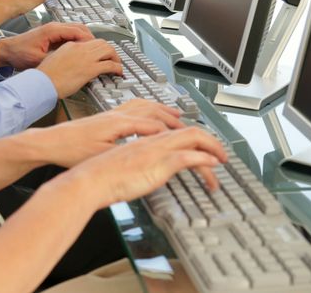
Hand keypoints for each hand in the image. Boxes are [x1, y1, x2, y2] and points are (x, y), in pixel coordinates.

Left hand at [0, 22, 93, 68]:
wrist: (7, 50)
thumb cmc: (19, 53)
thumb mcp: (38, 60)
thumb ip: (55, 60)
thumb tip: (69, 65)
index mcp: (52, 31)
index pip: (78, 32)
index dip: (90, 41)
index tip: (98, 49)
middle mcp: (54, 27)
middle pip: (80, 28)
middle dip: (91, 39)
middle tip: (100, 51)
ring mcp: (54, 29)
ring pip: (76, 30)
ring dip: (86, 39)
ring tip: (93, 51)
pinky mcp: (52, 34)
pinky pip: (70, 34)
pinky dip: (78, 41)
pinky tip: (81, 51)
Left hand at [30, 100, 184, 166]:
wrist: (48, 143)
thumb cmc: (70, 151)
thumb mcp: (103, 157)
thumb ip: (128, 154)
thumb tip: (150, 154)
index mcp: (120, 123)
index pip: (155, 126)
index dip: (174, 134)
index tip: (186, 142)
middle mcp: (117, 114)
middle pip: (153, 110)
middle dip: (173, 118)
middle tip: (189, 126)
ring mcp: (110, 113)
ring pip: (143, 105)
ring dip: (161, 109)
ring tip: (175, 114)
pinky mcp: (104, 116)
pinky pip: (132, 105)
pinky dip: (146, 107)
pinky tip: (146, 113)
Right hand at [37, 39, 122, 98]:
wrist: (42, 82)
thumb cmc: (45, 76)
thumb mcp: (54, 62)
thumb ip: (65, 60)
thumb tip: (72, 66)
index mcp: (70, 45)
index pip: (89, 42)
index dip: (98, 48)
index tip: (101, 55)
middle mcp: (79, 48)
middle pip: (101, 43)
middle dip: (110, 50)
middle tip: (113, 58)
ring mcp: (86, 58)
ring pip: (108, 50)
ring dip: (116, 57)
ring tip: (118, 65)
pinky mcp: (90, 69)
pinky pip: (110, 65)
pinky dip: (117, 68)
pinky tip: (119, 72)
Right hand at [64, 127, 227, 208]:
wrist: (88, 180)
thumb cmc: (99, 176)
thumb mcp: (122, 167)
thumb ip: (135, 165)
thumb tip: (143, 172)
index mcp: (144, 141)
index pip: (175, 132)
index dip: (192, 138)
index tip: (202, 150)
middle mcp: (152, 141)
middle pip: (189, 131)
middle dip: (210, 140)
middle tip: (222, 154)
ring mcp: (156, 151)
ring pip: (193, 139)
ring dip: (212, 148)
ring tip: (222, 159)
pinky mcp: (158, 164)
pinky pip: (187, 156)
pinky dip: (203, 159)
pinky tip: (212, 165)